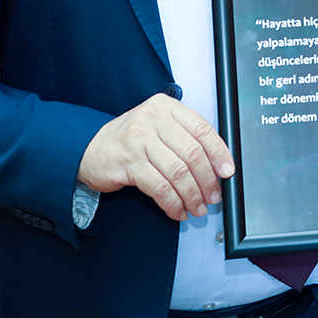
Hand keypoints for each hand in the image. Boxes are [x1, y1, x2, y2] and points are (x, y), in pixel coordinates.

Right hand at [78, 95, 233, 220]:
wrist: (90, 149)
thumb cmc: (130, 140)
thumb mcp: (158, 127)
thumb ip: (184, 137)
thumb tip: (217, 164)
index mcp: (166, 107)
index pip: (202, 129)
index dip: (219, 153)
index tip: (227, 172)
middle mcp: (153, 119)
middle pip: (192, 153)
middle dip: (207, 181)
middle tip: (213, 196)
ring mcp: (139, 140)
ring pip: (178, 172)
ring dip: (192, 195)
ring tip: (198, 207)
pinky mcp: (128, 163)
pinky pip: (159, 187)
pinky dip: (172, 203)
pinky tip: (177, 210)